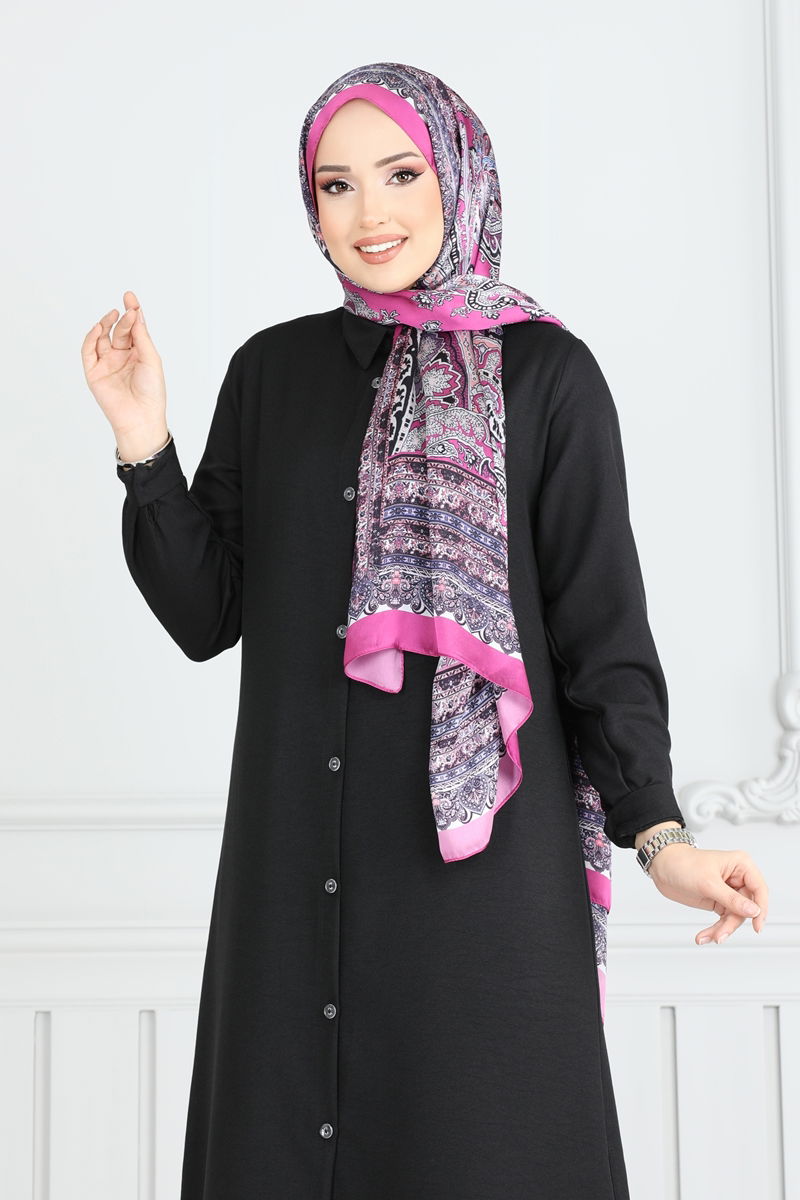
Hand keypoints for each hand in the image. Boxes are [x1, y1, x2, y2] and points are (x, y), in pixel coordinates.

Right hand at [81, 290, 167, 449]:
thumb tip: (135, 315)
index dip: (132, 312)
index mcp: (138, 355)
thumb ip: (142, 337)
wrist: (140, 417)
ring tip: (113, 316)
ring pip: (102, 338)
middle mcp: (121, 357)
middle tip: (128, 309)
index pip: (133, 329)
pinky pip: (88, 350)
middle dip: (124, 319)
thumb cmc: (152, 392)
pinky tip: (99, 328)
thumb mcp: (151, 360)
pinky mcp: (93, 372)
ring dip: (106, 324)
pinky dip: (91, 337)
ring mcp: (106, 364)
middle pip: (119, 331)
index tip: (130, 297)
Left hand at [645, 843, 767, 943]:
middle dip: (732, 923)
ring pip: (735, 916)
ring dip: (722, 929)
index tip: (756, 926)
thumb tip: (753, 911)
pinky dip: (715, 929)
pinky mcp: (718, 901)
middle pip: (747, 908)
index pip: (759, 890)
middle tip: (720, 935)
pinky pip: (724, 919)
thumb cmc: (683, 864)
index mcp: (741, 865)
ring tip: (708, 937)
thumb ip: (732, 899)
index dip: (760, 909)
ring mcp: (728, 891)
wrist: (662, 867)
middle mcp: (738, 878)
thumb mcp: (708, 883)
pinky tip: (704, 936)